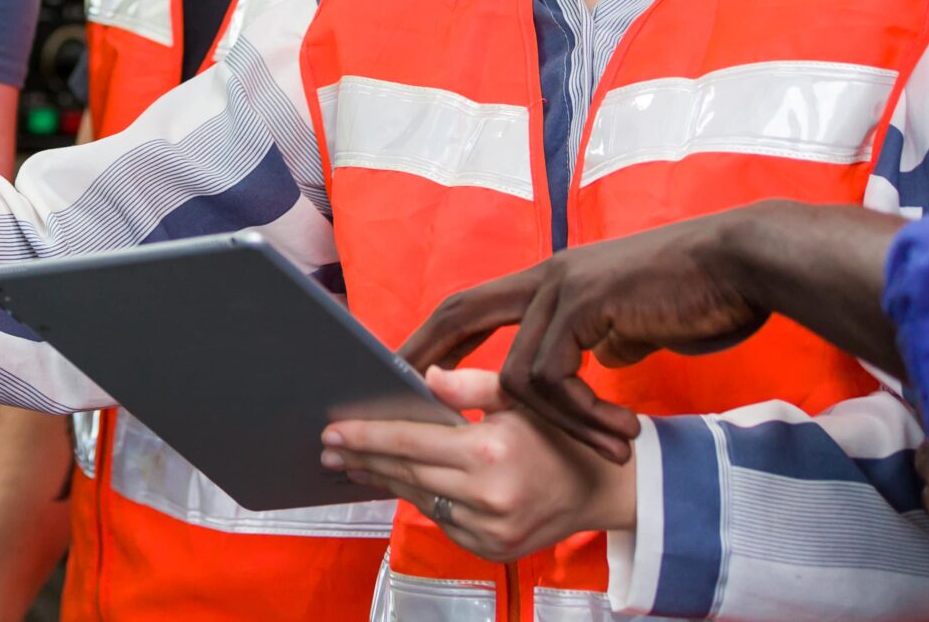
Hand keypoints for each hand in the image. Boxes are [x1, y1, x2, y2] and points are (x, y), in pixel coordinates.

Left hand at [321, 368, 635, 562]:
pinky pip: (444, 522)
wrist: (600, 489)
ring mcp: (489, 530)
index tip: (333, 431)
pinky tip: (399, 484)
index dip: (367, 437)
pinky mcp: (491, 550)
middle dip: (364, 460)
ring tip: (353, 465)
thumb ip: (470, 386)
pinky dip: (422, 500)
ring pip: (421, 500)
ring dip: (386, 481)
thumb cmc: (556, 435)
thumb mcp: (518, 398)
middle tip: (328, 449)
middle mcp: (486, 496)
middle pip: (406, 475)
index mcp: (489, 451)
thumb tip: (422, 378)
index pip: (411, 443)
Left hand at [398, 212, 768, 463]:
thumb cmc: (697, 295)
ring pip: (520, 372)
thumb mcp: (633, 323)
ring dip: (560, 424)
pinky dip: (582, 414)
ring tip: (612, 446)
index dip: (438, 338)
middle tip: (407, 401)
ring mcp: (565, 287)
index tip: (408, 371)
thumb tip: (588, 363)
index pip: (473, 304)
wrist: (742, 263)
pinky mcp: (588, 304)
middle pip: (461, 312)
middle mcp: (548, 277)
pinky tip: (621, 431)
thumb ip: (600, 340)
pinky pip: (556, 376)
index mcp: (553, 279)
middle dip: (428, 358)